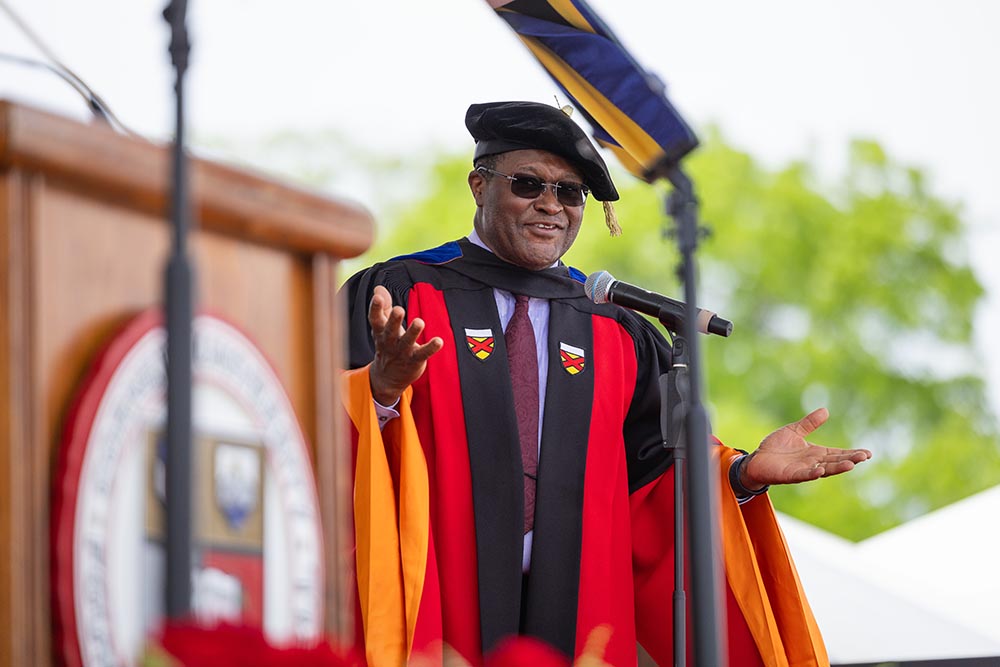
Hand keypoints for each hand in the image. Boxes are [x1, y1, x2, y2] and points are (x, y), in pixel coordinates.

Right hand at [368, 285, 443, 405]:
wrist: (388, 377)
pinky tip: (439, 341)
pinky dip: (431, 348)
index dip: (375, 308)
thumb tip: (379, 288)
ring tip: (419, 322)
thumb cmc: (388, 345)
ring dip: (413, 332)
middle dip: (394, 320)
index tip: (378, 297)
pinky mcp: (414, 360)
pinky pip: (423, 353)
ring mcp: (402, 352)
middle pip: (390, 330)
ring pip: (407, 341)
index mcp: (380, 332)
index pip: (375, 319)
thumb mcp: (382, 327)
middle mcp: (390, 342)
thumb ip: (383, 307)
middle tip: (398, 309)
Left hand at [741, 408, 871, 489]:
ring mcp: (802, 470)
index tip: (867, 453)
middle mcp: (812, 463)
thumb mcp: (794, 431)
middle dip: (849, 459)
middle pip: (835, 462)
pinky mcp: (790, 475)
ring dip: (836, 468)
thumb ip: (809, 423)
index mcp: (815, 453)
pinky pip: (803, 475)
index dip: (851, 453)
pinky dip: (812, 473)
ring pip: (823, 470)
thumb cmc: (775, 447)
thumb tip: (825, 410)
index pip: (837, 454)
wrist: (756, 459)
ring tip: (851, 464)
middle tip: (864, 456)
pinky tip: (820, 471)